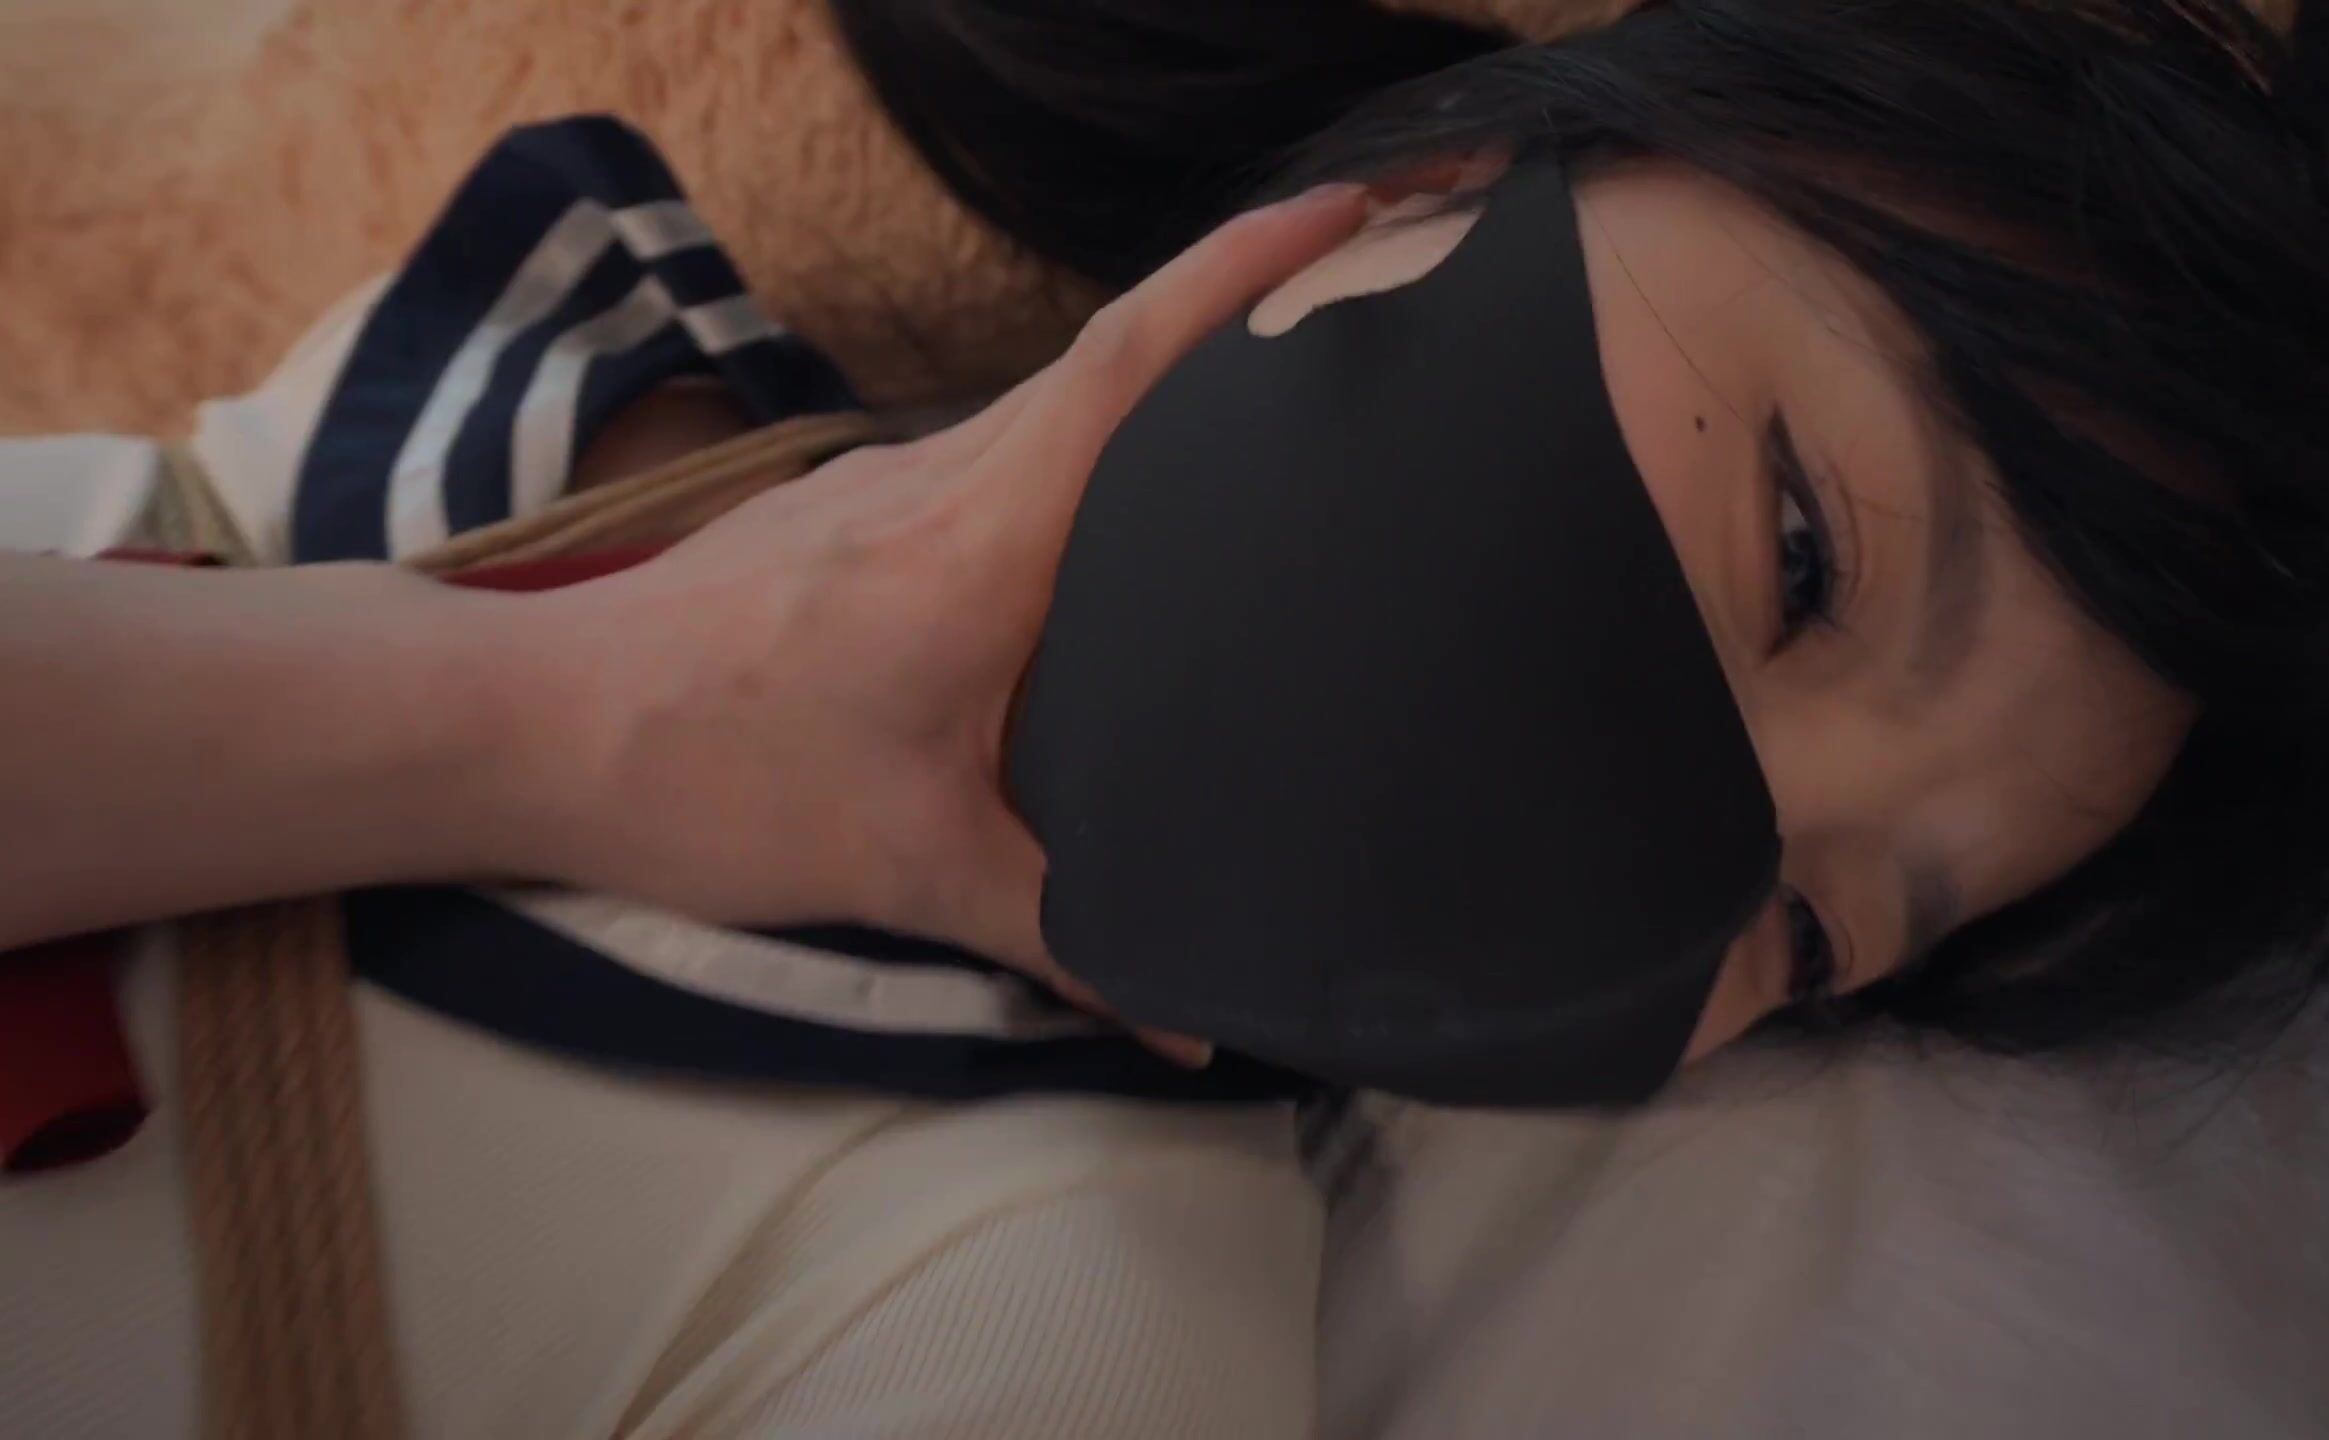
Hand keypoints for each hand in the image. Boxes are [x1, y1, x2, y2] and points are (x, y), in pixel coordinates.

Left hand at [497, 183, 1369, 1024]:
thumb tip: (1192, 1023)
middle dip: (1240, 309)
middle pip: (1112, 359)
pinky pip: (993, 455)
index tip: (1352, 210)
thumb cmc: (716, 778)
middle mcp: (943, 478)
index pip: (1132, 364)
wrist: (530, 726)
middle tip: (1361, 316)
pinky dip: (1075, 460)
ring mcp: (884, 483)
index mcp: (986, 537)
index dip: (1248, 272)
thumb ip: (1063, 937)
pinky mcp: (843, 511)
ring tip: (1258, 424)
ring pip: (1049, 407)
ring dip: (1155, 393)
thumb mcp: (910, 869)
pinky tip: (1098, 536)